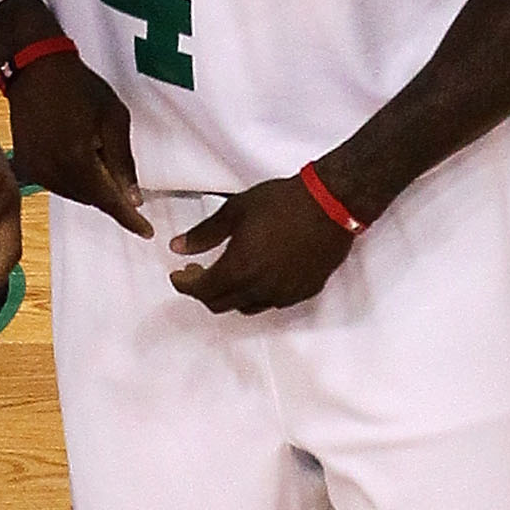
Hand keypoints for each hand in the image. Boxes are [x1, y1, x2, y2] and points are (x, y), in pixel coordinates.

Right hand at [3, 53, 150, 240]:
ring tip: (94, 153)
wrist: (35, 68)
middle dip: (110, 194)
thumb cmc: (79, 86)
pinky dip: (72, 179)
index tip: (146, 232)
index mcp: (77, 161)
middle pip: (90, 199)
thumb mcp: (113, 117)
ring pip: (73, 193)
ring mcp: (36, 171)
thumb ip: (123, 161)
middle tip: (123, 178)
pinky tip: (77, 154)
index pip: (109, 201)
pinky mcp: (25, 165)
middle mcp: (53, 172)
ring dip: (90, 185)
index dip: (129, 219)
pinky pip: (56, 183)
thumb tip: (133, 198)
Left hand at [171, 173, 352, 312]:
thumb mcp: (235, 210)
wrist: (331, 203)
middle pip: (220, 304)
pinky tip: (258, 275)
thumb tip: (178, 247)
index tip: (178, 275)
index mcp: (239, 269)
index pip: (202, 291)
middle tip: (199, 271)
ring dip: (231, 295)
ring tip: (229, 273)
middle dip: (204, 291)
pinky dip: (257, 294)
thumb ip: (204, 234)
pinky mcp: (304, 292)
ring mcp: (284, 294)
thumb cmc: (283, 202)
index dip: (185, 285)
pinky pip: (272, 302)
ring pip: (246, 307)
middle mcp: (260, 289)